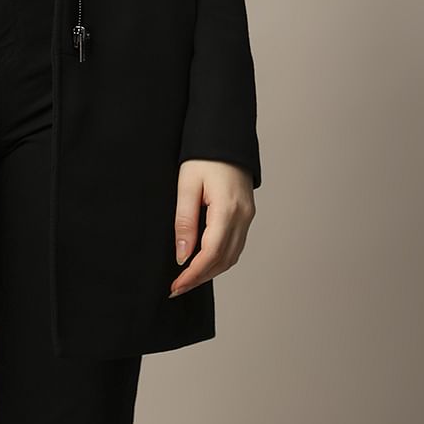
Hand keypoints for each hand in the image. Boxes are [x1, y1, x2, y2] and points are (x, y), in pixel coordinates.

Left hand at [169, 159, 254, 298]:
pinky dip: (220, 258)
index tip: (175, 286)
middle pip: (224, 260)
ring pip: (232, 256)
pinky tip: (204, 260)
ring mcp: (248, 216)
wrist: (225, 135)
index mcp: (228, 209)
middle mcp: (243, 216)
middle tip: (177, 288)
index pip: (211, 253)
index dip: (193, 274)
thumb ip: (185, 221)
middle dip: (200, 277)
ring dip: (211, 271)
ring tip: (187, 278)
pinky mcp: (247, 213)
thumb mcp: (187, 184)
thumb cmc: (203, 155)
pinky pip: (236, 245)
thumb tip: (183, 256)